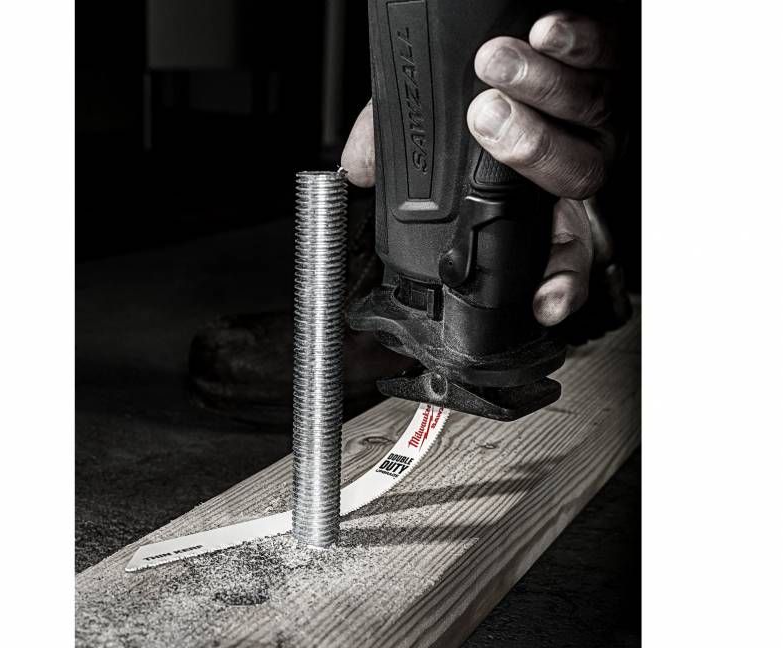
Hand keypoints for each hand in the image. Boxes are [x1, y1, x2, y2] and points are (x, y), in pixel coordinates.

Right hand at [341, 11, 618, 326]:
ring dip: (541, 88)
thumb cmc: (460, 88)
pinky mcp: (608, 57)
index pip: (558, 251)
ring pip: (589, 114)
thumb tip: (355, 174)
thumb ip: (389, 157)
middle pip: (577, 175)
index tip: (543, 301)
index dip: (556, 280)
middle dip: (529, 148)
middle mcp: (569, 160)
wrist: (492, 30)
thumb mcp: (419, 134)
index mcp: (531, 198)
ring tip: (492, 64)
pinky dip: (574, 46)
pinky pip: (605, 55)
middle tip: (482, 119)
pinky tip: (541, 33)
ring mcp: (594, 111)